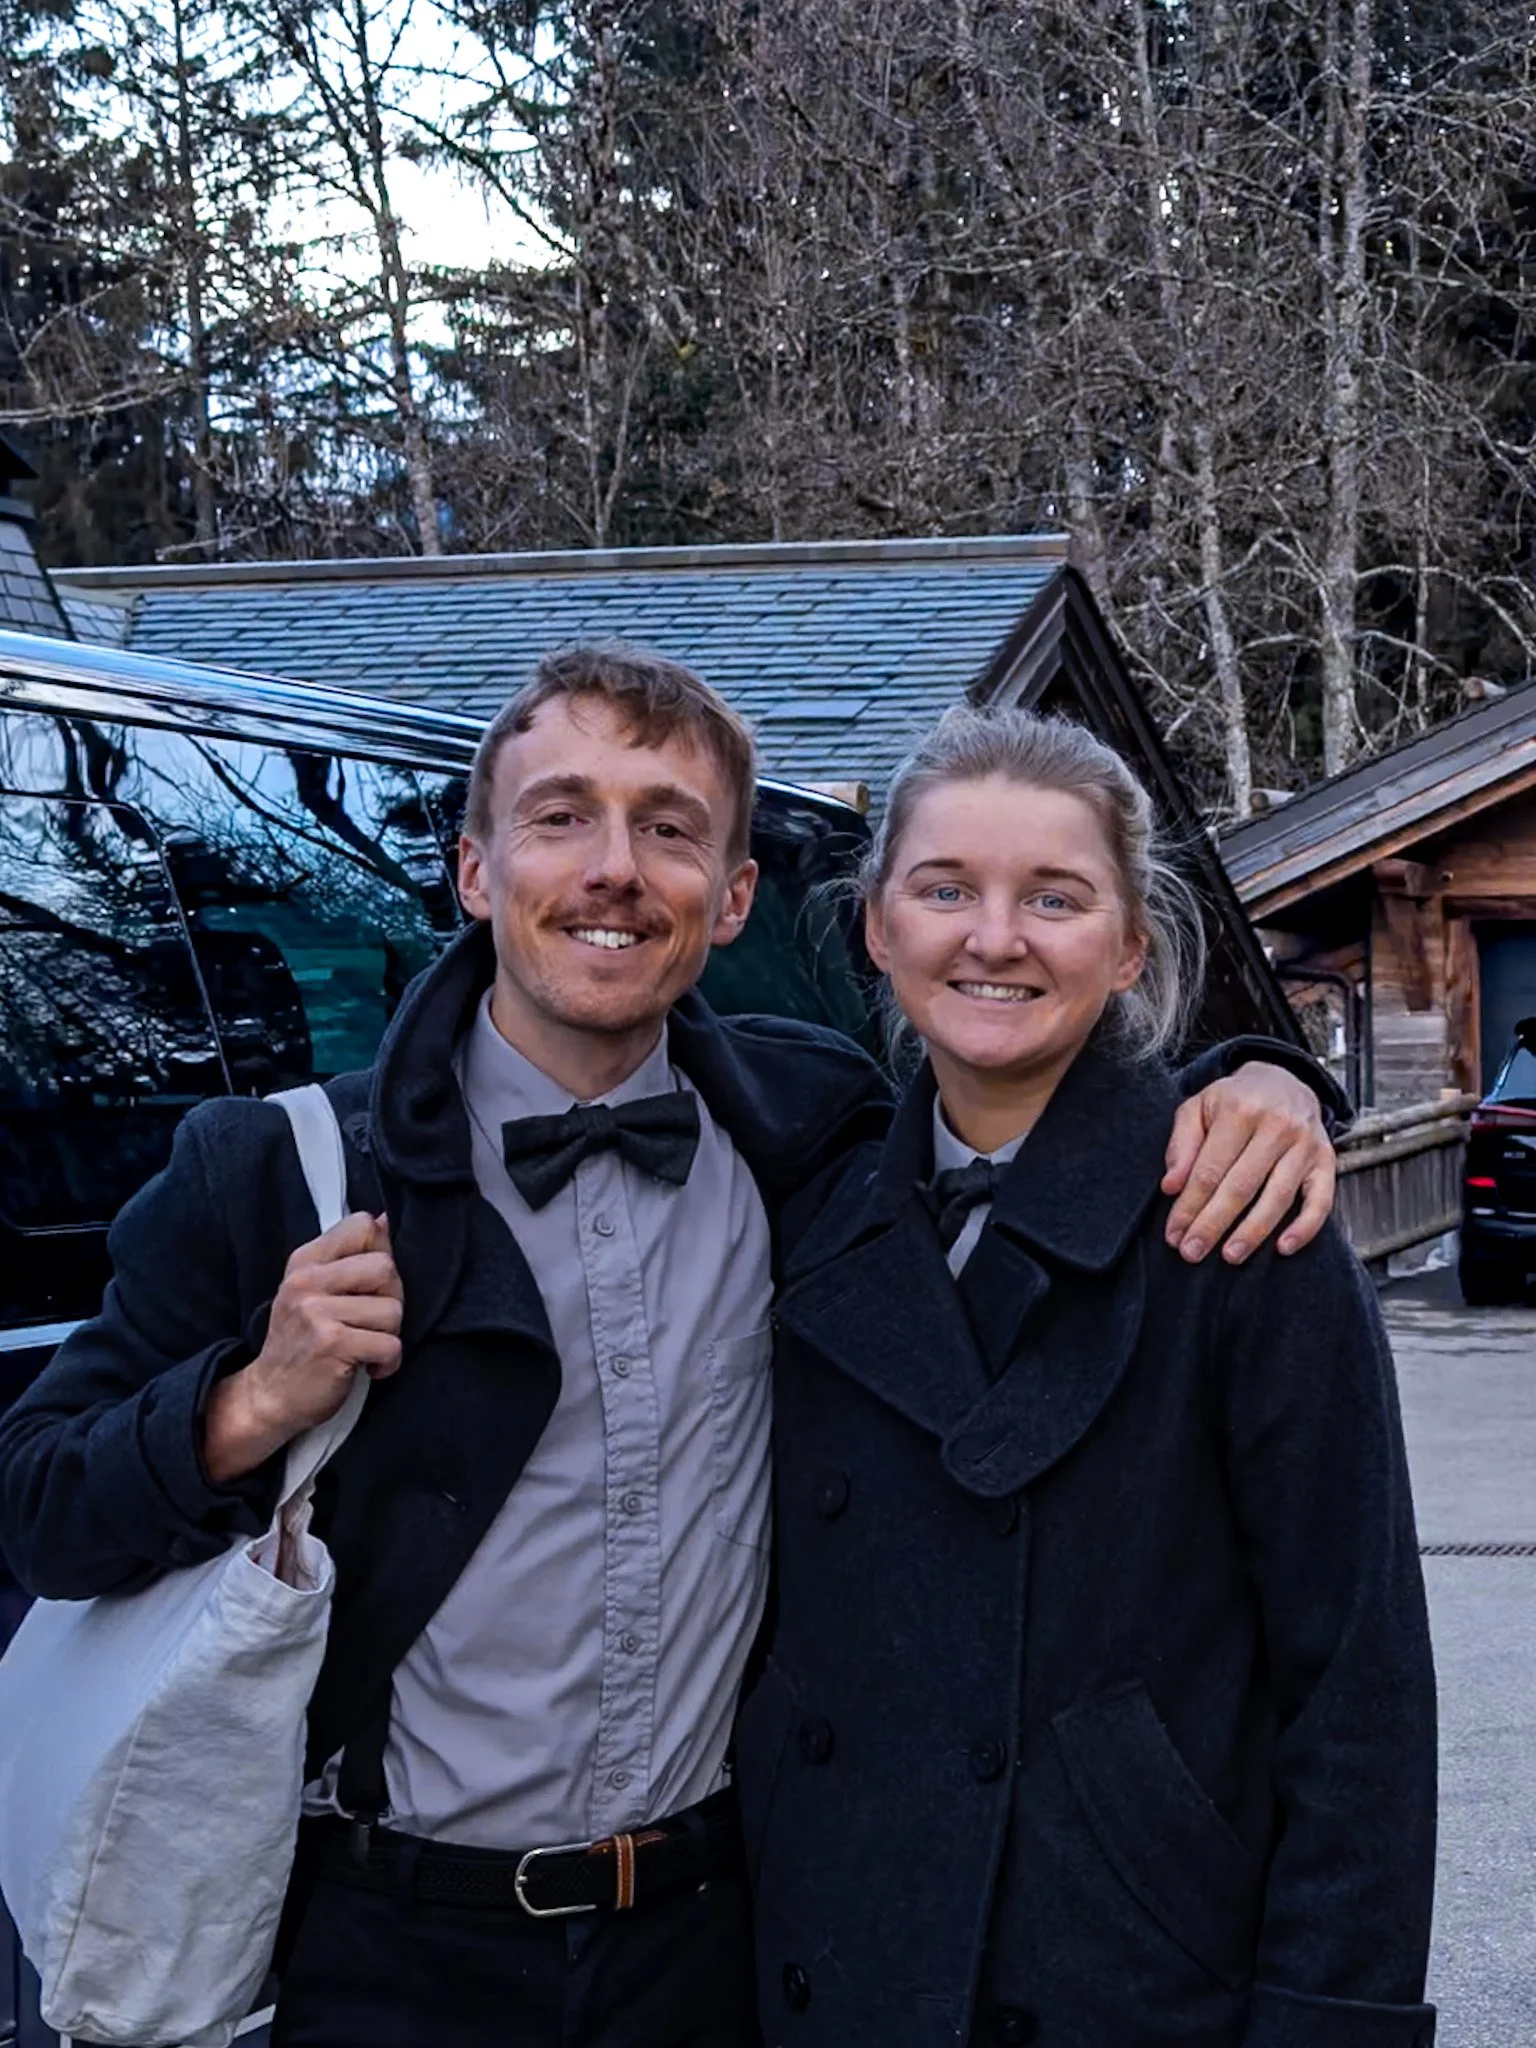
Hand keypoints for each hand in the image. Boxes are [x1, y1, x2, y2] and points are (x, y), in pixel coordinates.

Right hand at [203, 1212, 401, 1483]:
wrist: (268, 1396)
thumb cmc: (301, 1343)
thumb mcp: (313, 1291)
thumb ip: (348, 1257)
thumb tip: (386, 1219)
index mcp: (305, 1262)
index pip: (363, 1225)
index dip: (380, 1254)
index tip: (369, 1287)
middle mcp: (307, 1281)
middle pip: (386, 1267)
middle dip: (391, 1299)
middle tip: (372, 1323)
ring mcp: (317, 1312)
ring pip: (393, 1310)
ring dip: (389, 1336)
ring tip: (366, 1347)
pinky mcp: (332, 1344)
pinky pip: (390, 1344)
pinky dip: (388, 1362)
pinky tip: (369, 1367)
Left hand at [1162, 1062, 1335, 1265]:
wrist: (1284, 1081)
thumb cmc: (1234, 1101)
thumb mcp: (1198, 1107)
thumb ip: (1182, 1144)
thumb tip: (1171, 1186)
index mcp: (1239, 1110)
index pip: (1209, 1170)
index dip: (1189, 1206)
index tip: (1174, 1234)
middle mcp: (1276, 1125)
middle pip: (1241, 1187)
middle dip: (1213, 1224)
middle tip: (1192, 1252)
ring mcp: (1305, 1144)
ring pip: (1278, 1197)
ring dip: (1252, 1233)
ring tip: (1229, 1256)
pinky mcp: (1327, 1160)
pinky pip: (1321, 1200)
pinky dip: (1305, 1227)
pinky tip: (1283, 1248)